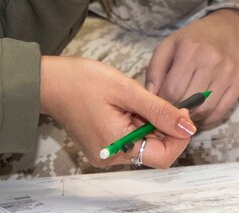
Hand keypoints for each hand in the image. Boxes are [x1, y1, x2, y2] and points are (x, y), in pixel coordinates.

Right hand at [39, 56, 196, 167]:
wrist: (50, 81)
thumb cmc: (82, 81)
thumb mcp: (127, 90)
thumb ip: (160, 111)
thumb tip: (188, 127)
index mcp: (116, 146)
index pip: (164, 156)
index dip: (178, 136)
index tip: (181, 112)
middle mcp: (110, 157)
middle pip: (154, 151)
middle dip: (162, 127)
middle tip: (154, 100)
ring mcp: (105, 153)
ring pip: (143, 144)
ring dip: (148, 123)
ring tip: (133, 100)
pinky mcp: (102, 146)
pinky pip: (130, 140)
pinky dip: (136, 124)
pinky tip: (126, 106)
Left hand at [144, 9, 238, 126]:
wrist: (227, 31)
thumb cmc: (192, 40)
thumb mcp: (168, 47)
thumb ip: (154, 71)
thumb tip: (150, 97)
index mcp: (190, 49)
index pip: (172, 90)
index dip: (163, 102)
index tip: (160, 104)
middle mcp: (211, 60)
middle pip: (189, 102)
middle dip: (176, 111)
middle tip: (171, 111)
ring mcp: (228, 72)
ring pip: (205, 110)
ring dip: (192, 117)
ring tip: (185, 112)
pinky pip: (221, 112)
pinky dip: (207, 118)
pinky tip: (199, 112)